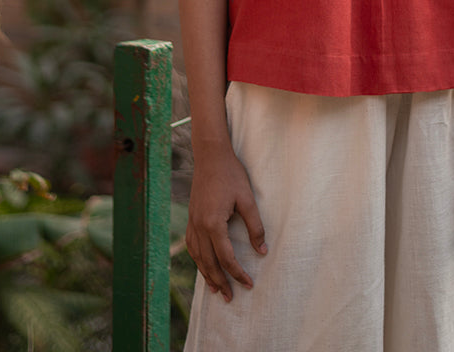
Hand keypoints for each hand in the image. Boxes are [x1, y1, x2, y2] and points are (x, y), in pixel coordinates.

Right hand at [186, 141, 267, 300]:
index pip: (226, 257)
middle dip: (220, 281)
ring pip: (198, 257)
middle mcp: (199, 227)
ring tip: (216, 289)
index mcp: (213, 223)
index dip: (237, 273)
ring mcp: (192, 222)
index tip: (248, 284)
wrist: (211, 156)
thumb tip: (262, 250)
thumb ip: (255, 226)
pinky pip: (192, 246)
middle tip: (230, 298)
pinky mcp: (191, 218)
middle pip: (209, 263)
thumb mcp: (247, 199)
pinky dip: (198, 260)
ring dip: (207, 275)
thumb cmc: (231, 175)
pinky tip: (204, 265)